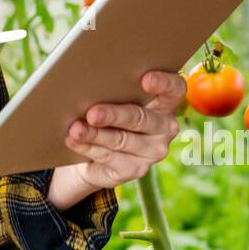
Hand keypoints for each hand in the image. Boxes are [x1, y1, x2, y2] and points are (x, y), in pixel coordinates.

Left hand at [62, 69, 184, 191]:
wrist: (96, 154)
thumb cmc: (108, 113)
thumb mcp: (113, 99)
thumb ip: (113, 91)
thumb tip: (88, 84)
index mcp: (166, 102)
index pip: (174, 89)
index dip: (163, 82)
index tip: (145, 79)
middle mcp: (165, 127)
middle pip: (140, 117)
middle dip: (114, 115)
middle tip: (92, 113)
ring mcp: (153, 151)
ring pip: (121, 139)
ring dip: (95, 134)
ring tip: (75, 129)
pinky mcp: (137, 169)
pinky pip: (109, 156)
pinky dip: (88, 147)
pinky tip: (74, 141)